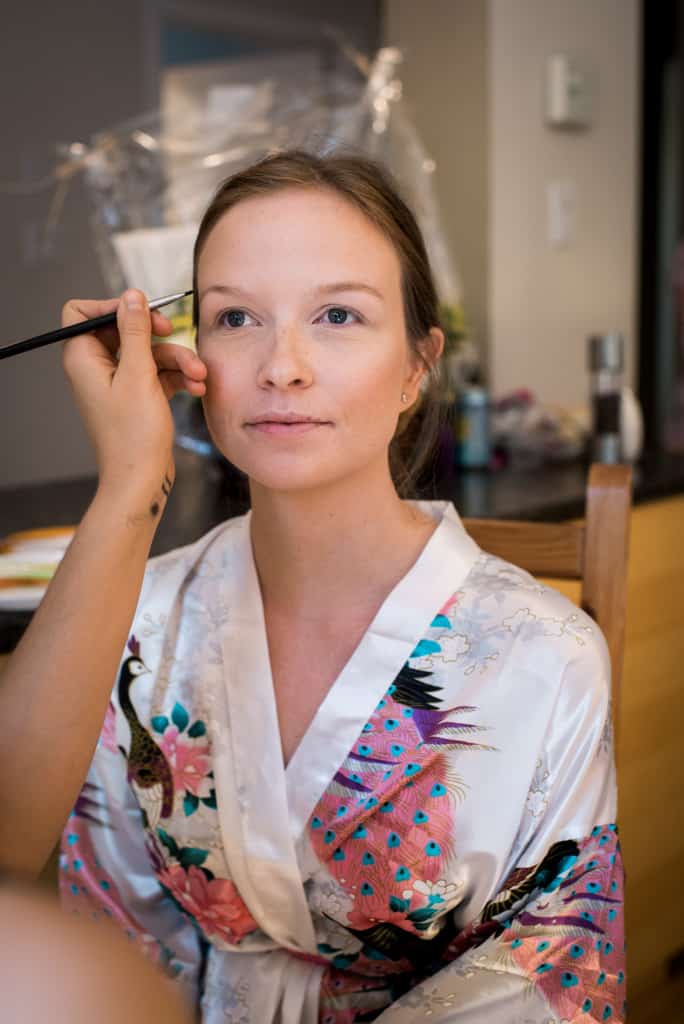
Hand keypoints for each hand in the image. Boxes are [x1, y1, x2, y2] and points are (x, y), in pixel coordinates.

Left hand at [61, 290, 206, 497]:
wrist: (142, 479)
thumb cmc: (133, 436)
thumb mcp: (138, 375)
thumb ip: (135, 332)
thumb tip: (132, 296)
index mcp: (83, 359)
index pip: (83, 313)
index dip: (112, 306)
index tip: (141, 312)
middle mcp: (97, 368)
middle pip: (125, 330)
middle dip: (157, 335)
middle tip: (173, 333)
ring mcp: (118, 382)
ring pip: (148, 352)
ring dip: (176, 359)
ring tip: (199, 374)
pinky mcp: (138, 396)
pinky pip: (158, 373)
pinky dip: (177, 377)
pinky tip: (197, 387)